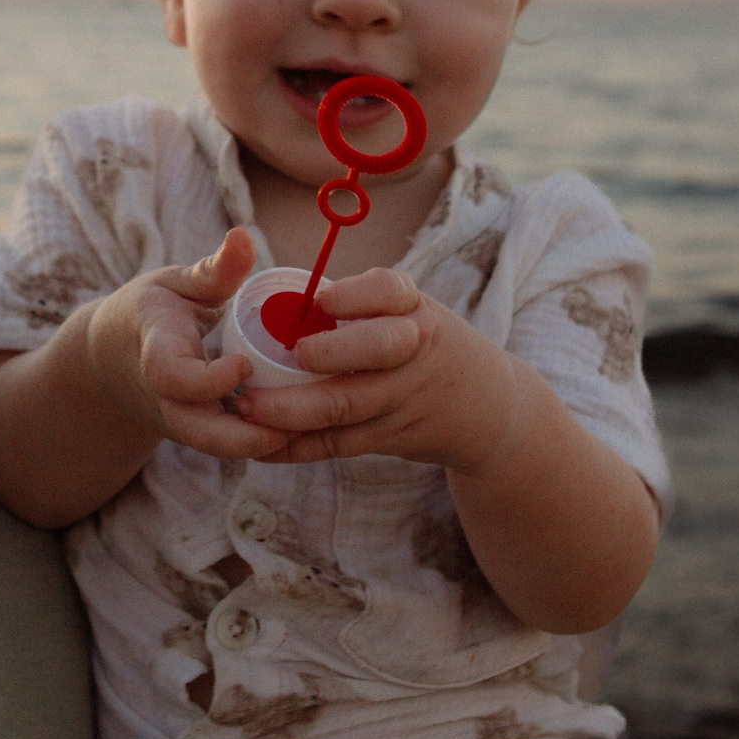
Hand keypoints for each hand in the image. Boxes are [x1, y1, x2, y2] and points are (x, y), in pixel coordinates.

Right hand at [88, 228, 291, 461]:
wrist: (111, 360)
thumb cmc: (151, 313)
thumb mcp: (176, 283)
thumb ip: (214, 268)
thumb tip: (244, 234)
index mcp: (155, 352)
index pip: (174, 377)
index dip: (210, 380)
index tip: (245, 366)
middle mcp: (163, 397)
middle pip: (198, 432)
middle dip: (246, 438)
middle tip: (296, 424)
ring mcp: (177, 421)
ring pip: (215, 447)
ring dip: (261, 444)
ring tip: (310, 428)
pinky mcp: (194, 433)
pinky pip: (226, 446)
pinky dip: (261, 442)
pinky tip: (302, 430)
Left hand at [235, 267, 522, 471]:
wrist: (489, 408)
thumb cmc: (427, 346)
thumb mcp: (412, 313)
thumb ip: (362, 304)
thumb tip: (281, 299)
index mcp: (415, 309)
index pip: (391, 291)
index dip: (356, 294)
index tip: (321, 298)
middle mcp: (415, 351)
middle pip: (373, 350)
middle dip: (327, 354)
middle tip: (283, 357)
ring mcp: (405, 398)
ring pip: (346, 407)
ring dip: (292, 411)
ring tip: (249, 408)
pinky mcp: (393, 437)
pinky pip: (341, 444)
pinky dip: (299, 447)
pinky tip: (264, 447)